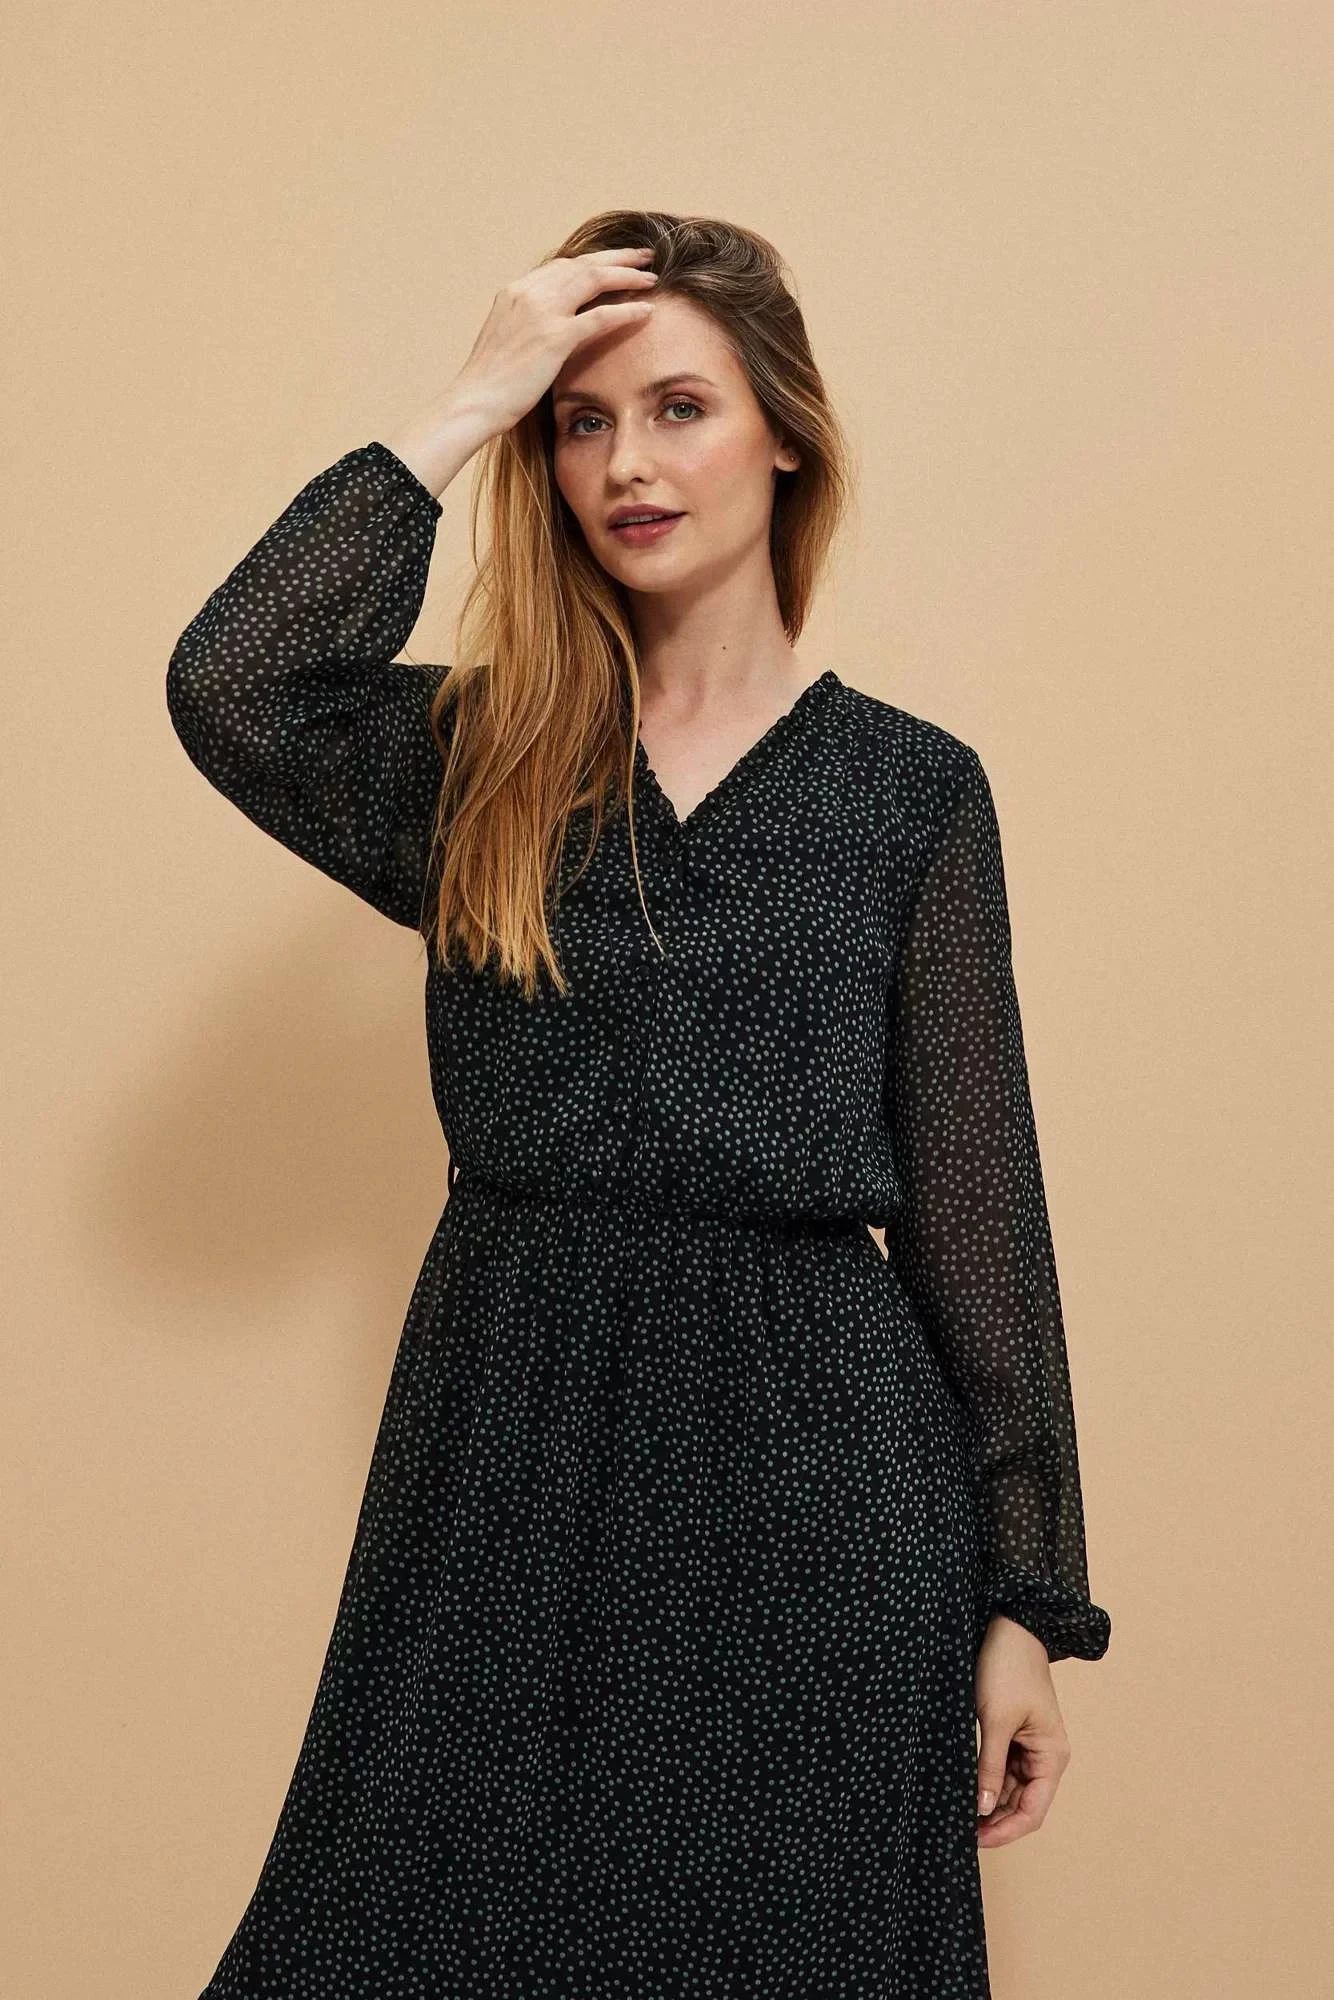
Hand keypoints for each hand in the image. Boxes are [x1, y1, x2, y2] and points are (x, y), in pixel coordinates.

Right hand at [449, 246, 659, 439]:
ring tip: (651, 277)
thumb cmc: (489, 383)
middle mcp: (528, 292)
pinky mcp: (555, 337)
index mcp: (514, 291)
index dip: (591, 262)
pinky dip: (626, 311)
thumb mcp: (506, 341)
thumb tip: (548, 332)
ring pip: (594, 279)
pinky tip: (647, 310)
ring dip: (626, 276)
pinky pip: (600, 316)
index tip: (613, 262)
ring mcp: (542, 312)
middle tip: (643, 256)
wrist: (474, 401)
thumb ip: (528, 326)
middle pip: (582, 264)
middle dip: (616, 258)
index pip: (561, 267)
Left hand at [974, 1613, 1071, 1847]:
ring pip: (1010, 1791)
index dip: (1006, 1831)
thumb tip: (981, 1809)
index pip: (1033, 1813)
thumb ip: (989, 1767)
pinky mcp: (1014, 1736)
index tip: (976, 1840)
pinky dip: (986, 1782)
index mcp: (1052, 1756)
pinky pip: (1002, 1770)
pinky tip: (965, 1790)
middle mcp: (1045, 1757)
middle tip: (960, 1831)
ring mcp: (1030, 1748)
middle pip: (1022, 1806)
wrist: (1009, 1627)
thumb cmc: (1007, 1668)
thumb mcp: (995, 1720)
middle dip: (995, 1821)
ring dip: (988, 1804)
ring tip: (958, 1814)